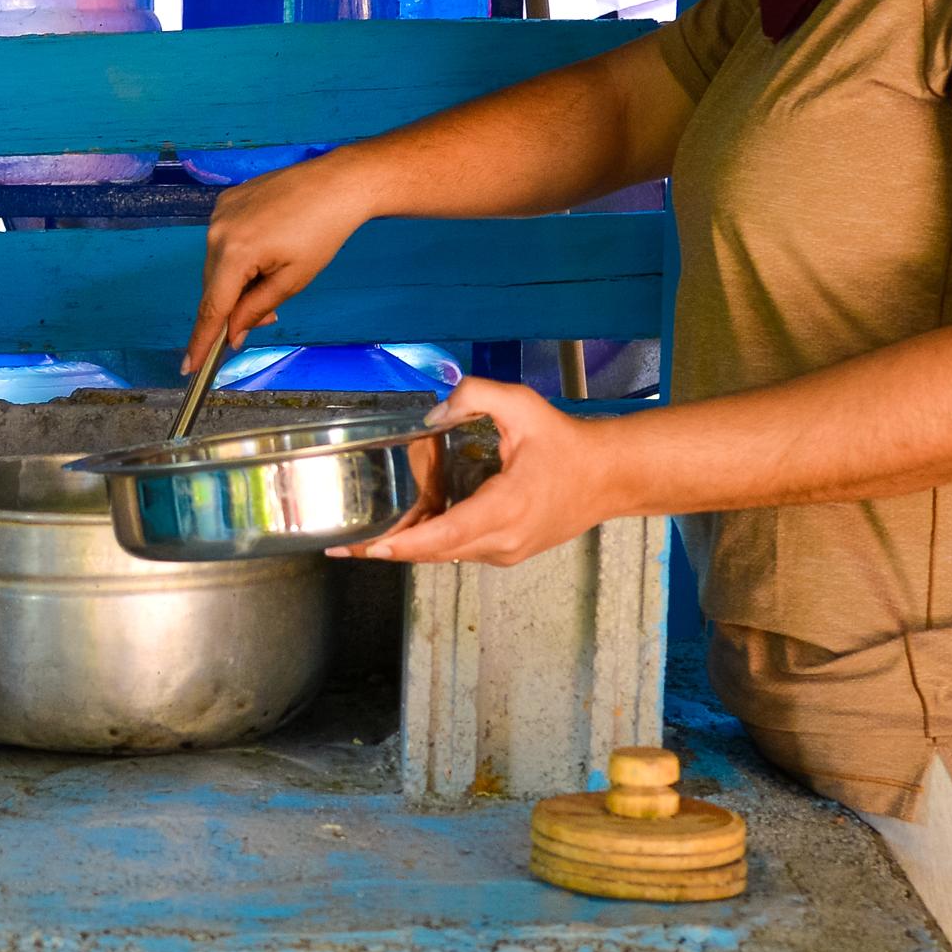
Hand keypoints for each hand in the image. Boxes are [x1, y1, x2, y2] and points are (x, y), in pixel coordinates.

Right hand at [185, 151, 376, 373]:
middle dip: (232, 308)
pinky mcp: (226, 200)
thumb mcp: (292, 281)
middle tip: (267, 316)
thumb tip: (232, 334)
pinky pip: (222, 240)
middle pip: (213, 286)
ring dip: (235, 281)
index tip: (190, 367)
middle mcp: (218, 231)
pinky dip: (237, 256)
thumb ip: (256, 309)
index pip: (212, 308)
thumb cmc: (322, 232)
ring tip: (272, 276)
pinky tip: (267, 250)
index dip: (201, 341)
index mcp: (235, 253)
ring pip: (217, 264)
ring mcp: (220, 212)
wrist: (336, 184)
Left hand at [339, 376, 626, 566]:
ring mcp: (505, 552)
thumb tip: (432, 415)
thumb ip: (474, 396)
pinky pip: (461, 551)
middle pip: (435, 552)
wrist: (609, 477)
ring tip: (364, 538)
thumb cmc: (566, 442)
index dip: (403, 543)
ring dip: (408, 547)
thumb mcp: (522, 405)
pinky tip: (408, 529)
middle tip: (342, 547)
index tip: (368, 547)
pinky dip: (432, 543)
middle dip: (388, 550)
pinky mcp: (508, 553)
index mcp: (505, 509)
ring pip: (446, 555)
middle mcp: (502, 540)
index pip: (445, 535)